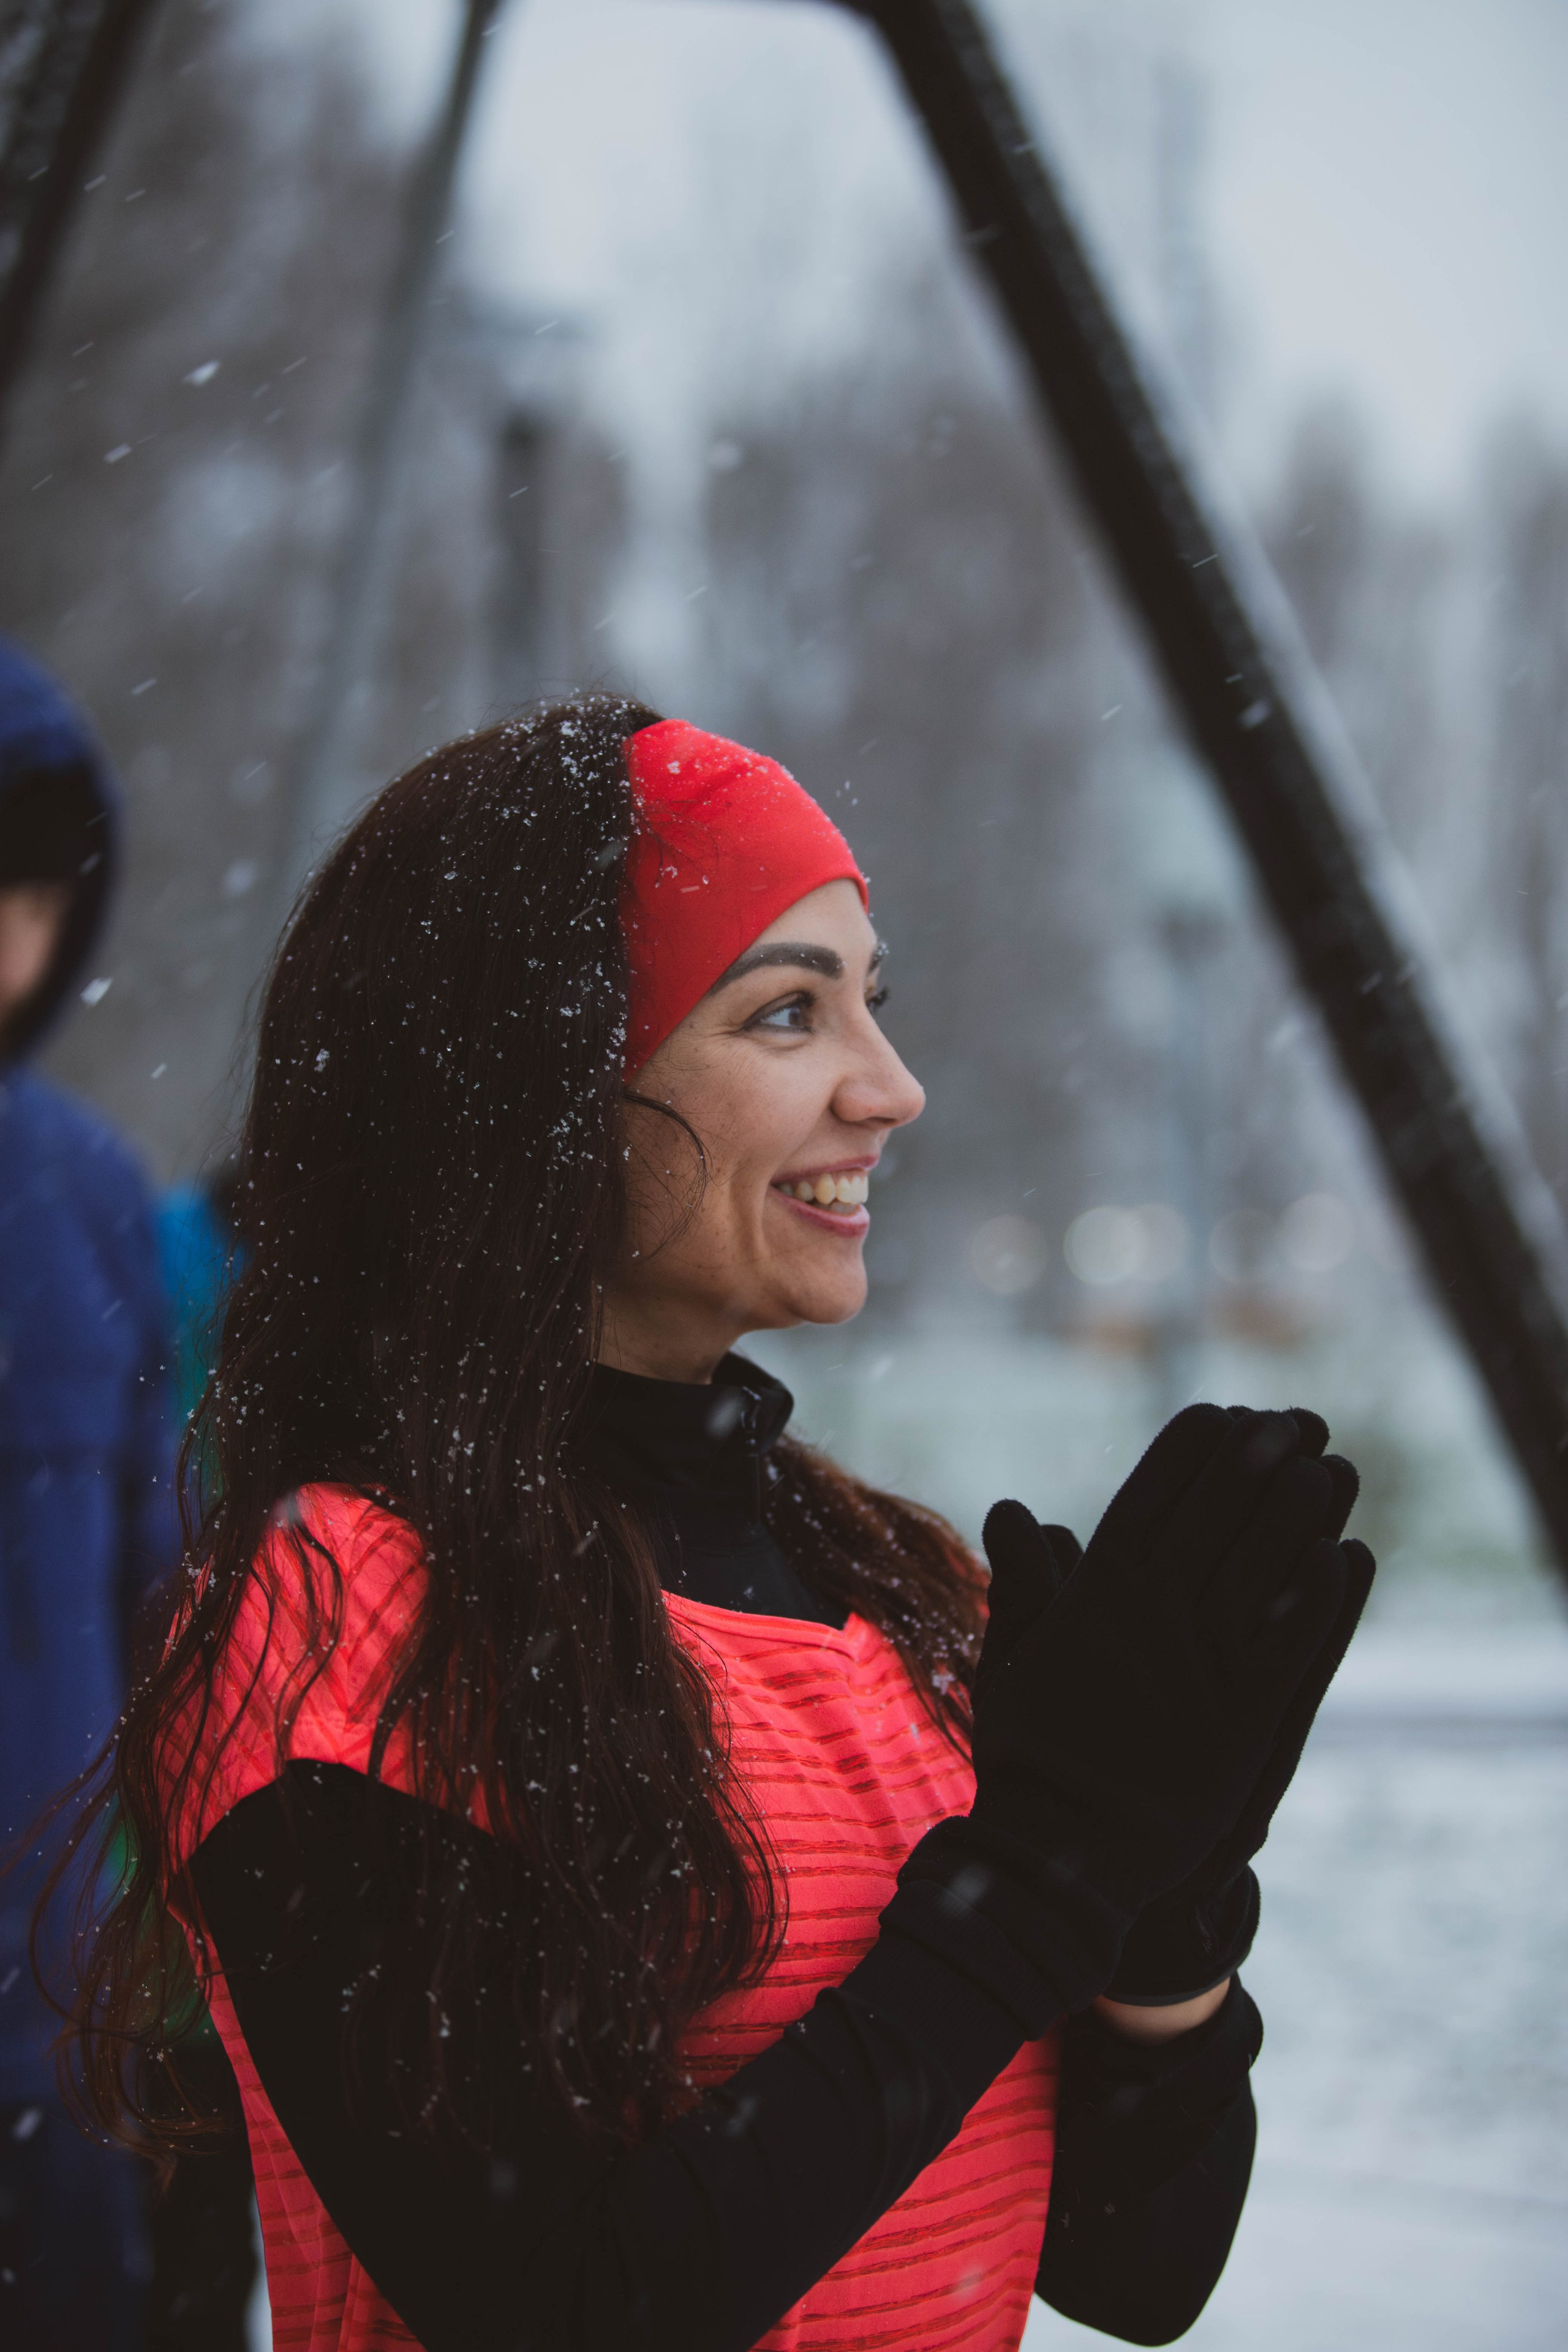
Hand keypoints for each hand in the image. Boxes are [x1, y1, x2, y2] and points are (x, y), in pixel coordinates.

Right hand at [911, 1405, 1353, 2011]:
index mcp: (1090, 1601)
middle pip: (1209, 1520)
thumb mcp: (1010, 1658)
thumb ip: (1021, 1580)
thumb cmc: (1028, 1757)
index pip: (1145, 1502)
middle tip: (1286, 1420)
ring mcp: (1196, 1672)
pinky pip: (1288, 1650)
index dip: (1184, 1453)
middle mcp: (1148, 1624)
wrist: (1057, 1860)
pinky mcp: (1240, 1726)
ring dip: (1292, 1514)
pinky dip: (1316, 1601)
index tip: (1217, 1412)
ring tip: (1325, 1466)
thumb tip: (1012, 1508)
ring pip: (1255, 1571)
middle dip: (1249, 1463)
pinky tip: (1341, 1557)